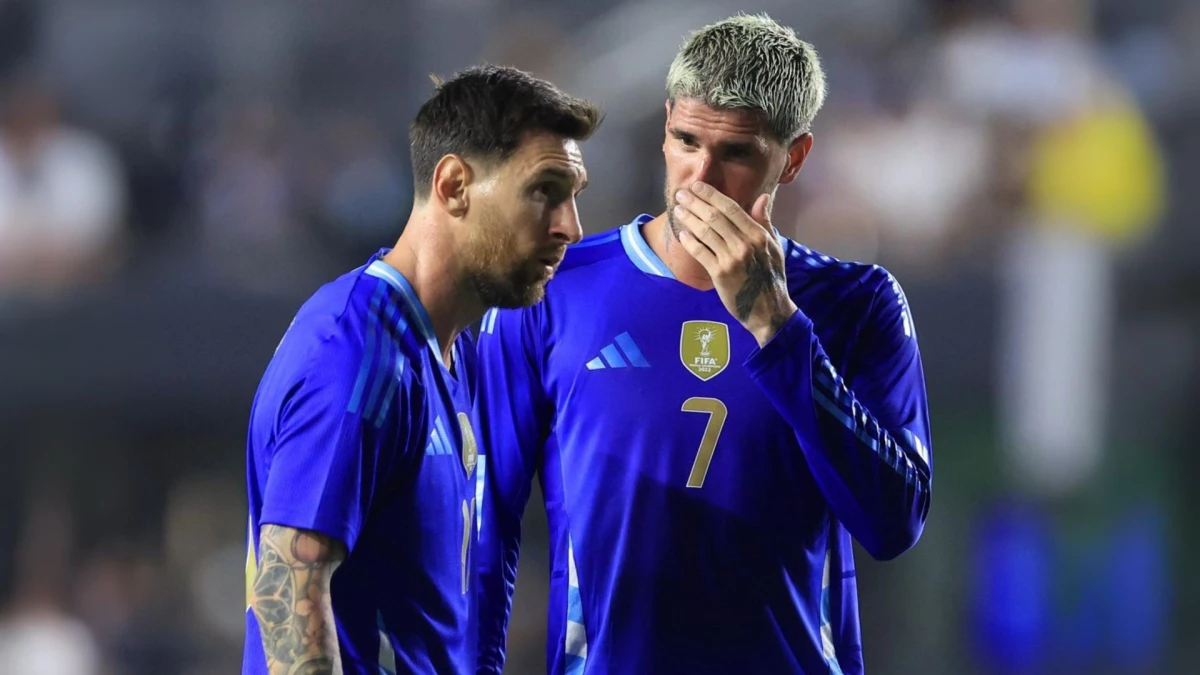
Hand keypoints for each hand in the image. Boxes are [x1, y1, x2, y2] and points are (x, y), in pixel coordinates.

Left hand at [673, 182, 796, 345]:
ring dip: (689, 219)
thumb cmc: (771, 277)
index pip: (731, 208)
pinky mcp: (720, 274)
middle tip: (681, 194)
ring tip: (678, 210)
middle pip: (715, 217)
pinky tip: (682, 234)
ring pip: (705, 233)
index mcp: (758, 235)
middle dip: (695, 203)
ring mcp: (731, 259)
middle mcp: (745, 244)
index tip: (697, 186)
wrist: (769, 310)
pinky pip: (700, 253)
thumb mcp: (774, 247)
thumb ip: (764, 222)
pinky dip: (690, 242)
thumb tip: (762, 197)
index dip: (712, 195)